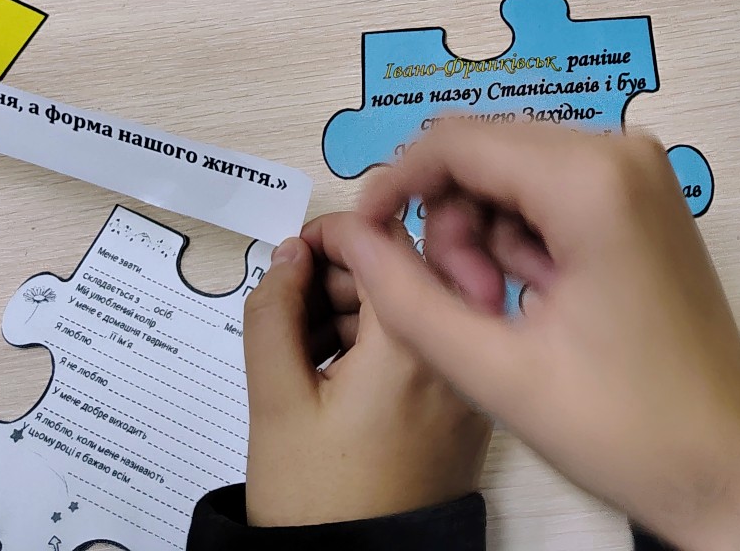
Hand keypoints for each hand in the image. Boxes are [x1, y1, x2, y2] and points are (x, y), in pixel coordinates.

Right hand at [242, 216, 489, 525]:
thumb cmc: (322, 504)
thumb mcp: (275, 400)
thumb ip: (272, 312)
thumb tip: (288, 256)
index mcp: (413, 348)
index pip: (384, 240)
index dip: (331, 235)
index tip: (294, 254)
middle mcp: (456, 358)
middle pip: (406, 269)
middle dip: (343, 274)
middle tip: (291, 302)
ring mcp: (467, 385)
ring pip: (419, 306)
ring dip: (361, 306)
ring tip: (304, 344)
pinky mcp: (467, 408)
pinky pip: (430, 345)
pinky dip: (384, 340)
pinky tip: (335, 369)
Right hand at [341, 119, 739, 550]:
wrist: (727, 466)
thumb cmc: (625, 427)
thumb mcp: (495, 370)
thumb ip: (408, 297)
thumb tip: (354, 239)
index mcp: (592, 180)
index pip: (457, 141)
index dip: (396, 183)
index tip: (364, 236)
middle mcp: (623, 152)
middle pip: (486, 151)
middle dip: (453, 225)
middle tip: (466, 306)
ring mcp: (640, 171)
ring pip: (514, 170)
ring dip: (486, 235)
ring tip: (499, 313)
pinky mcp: (644, 197)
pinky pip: (552, 189)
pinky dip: (524, 237)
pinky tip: (534, 300)